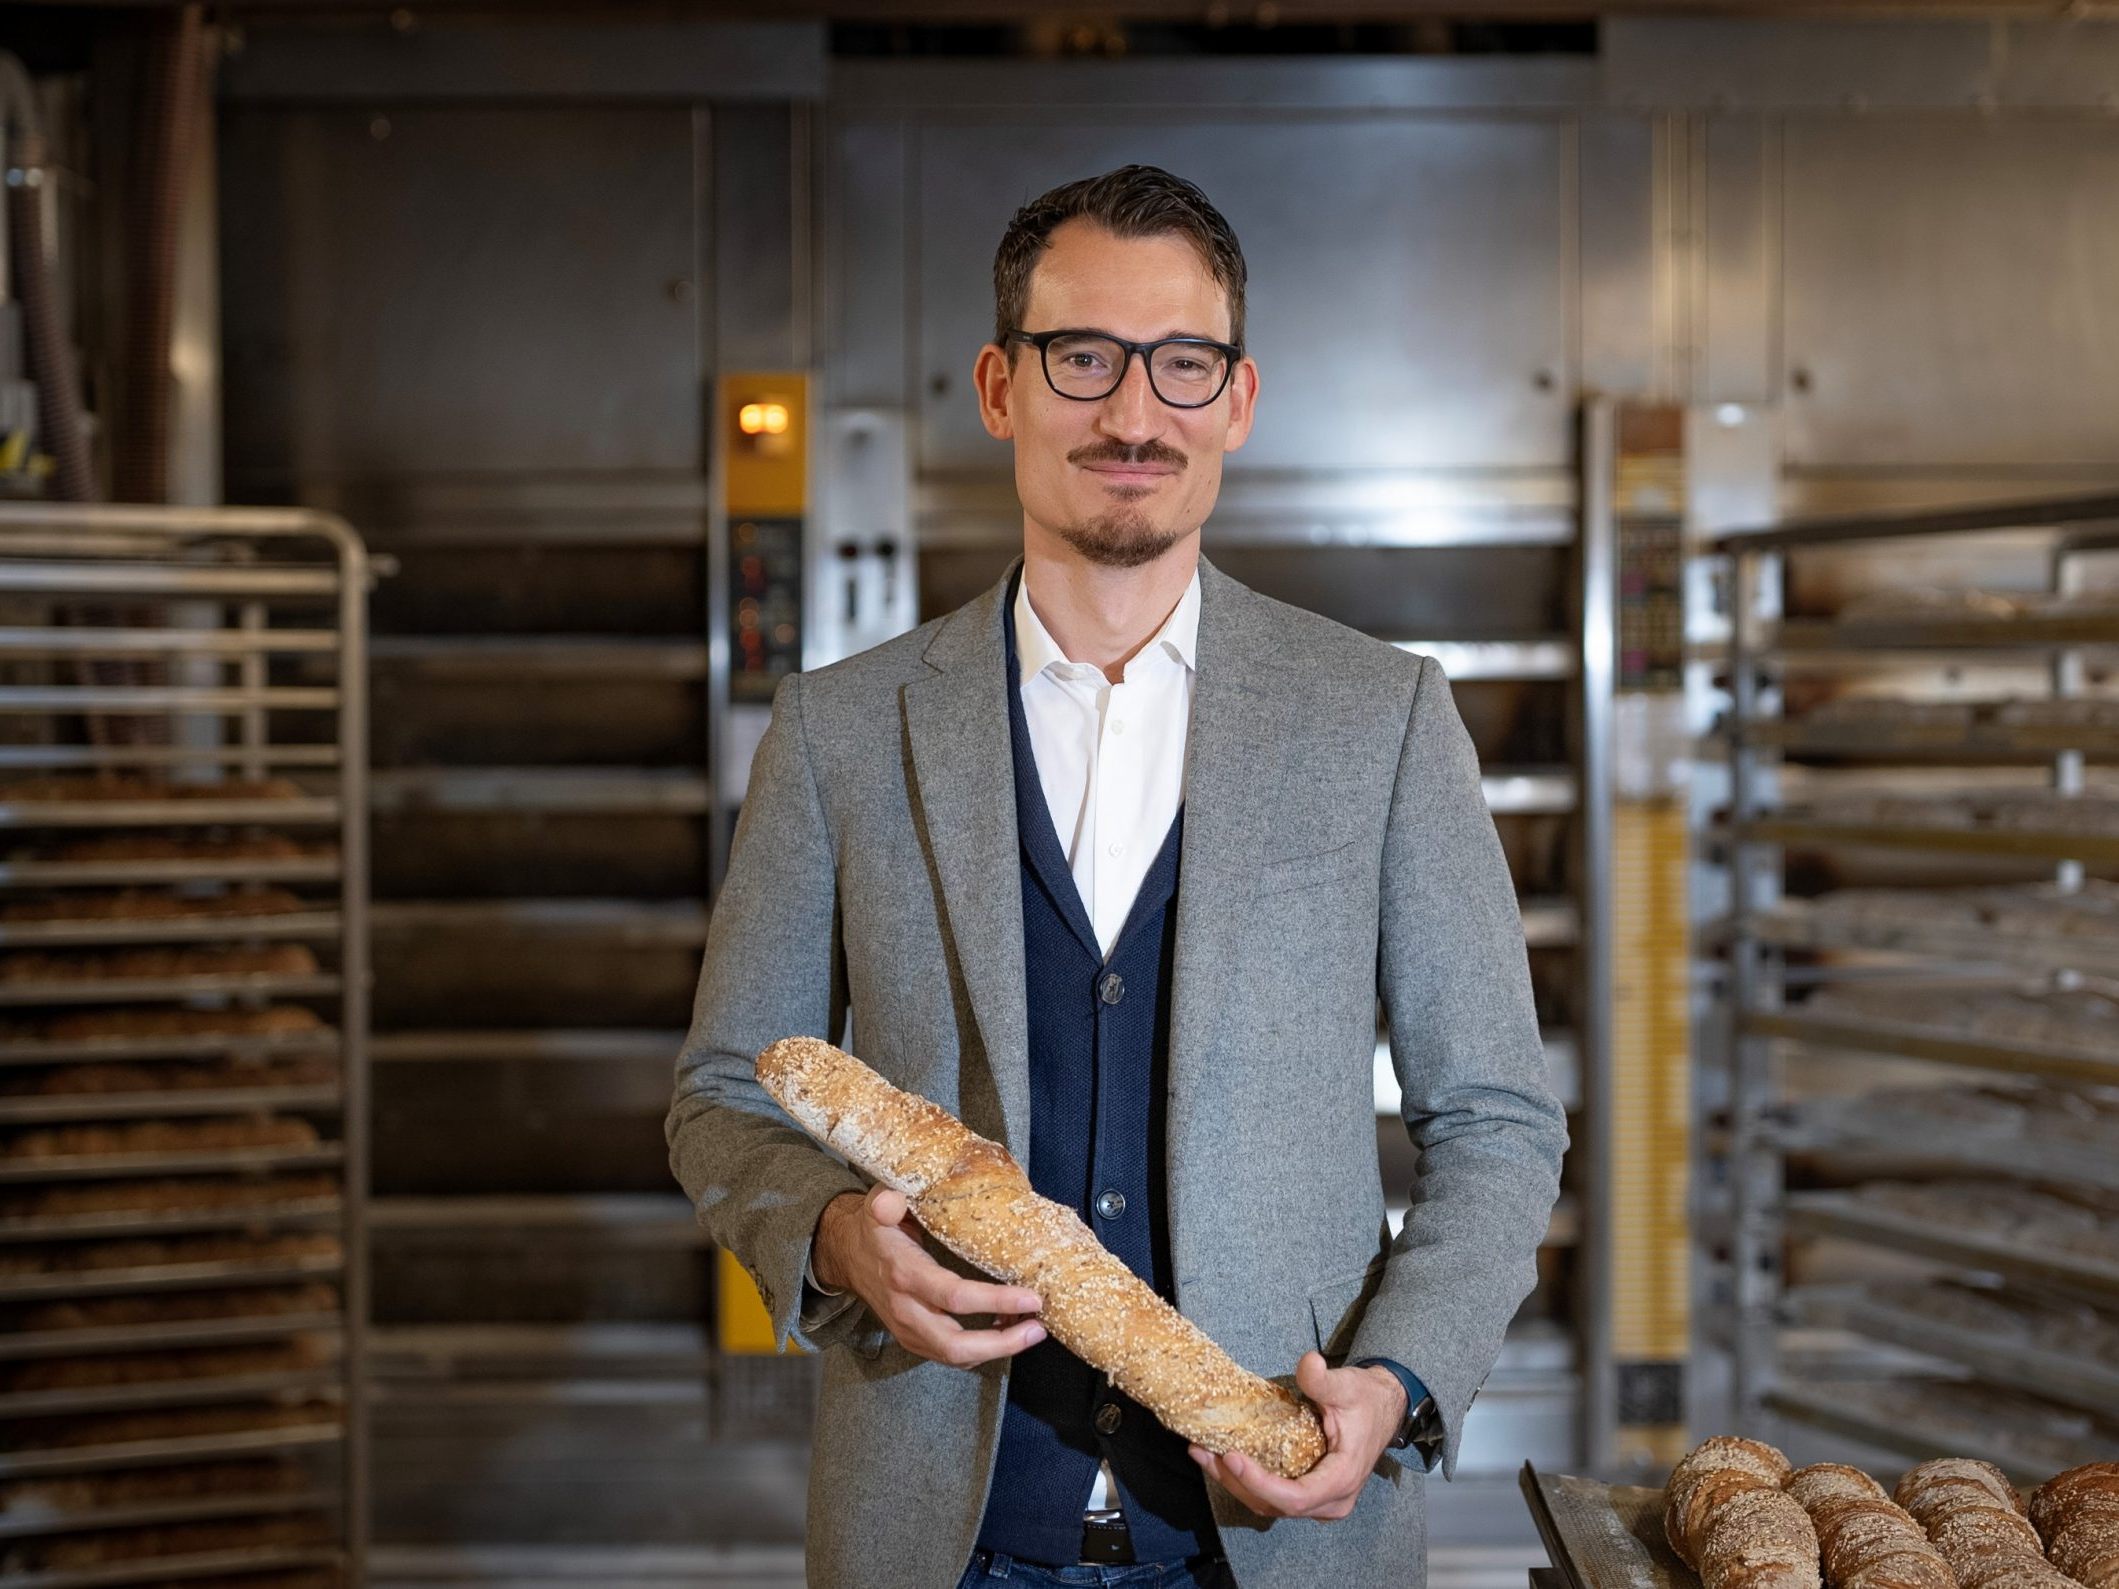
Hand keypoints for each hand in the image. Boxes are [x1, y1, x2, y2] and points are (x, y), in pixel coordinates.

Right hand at [811, 1186, 1045, 1367]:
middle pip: (956, 1345)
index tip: (1031, 1297)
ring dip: (998, 1348)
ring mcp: (909, 1330)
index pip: (954, 1297)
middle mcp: (906, 1309)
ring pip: (955, 1357)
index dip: (995, 1301)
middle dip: (1002, 1343)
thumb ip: (886, 1201)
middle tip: (1038, 1328)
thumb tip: (893, 1201)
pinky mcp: (914, 1339)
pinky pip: (951, 1355)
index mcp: (904, 1274)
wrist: (848, 1254)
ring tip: (1031, 1329)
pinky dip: (983, 1350)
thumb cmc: (875, 1227)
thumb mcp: (876, 1205)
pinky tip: (1006, 1329)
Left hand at [1187, 1351, 1406, 1521]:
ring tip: (1203, 1455)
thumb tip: (1308, 1363)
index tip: (1232, 1457)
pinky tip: (1221, 1459)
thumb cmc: (1366, 1400)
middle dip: (1235, 1482)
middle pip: (1275, 1505)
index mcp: (1341, 1479)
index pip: (1295, 1497)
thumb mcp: (1347, 1385)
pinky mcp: (1310, 1495)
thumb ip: (1324, 1380)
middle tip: (1203, 1453)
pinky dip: (1246, 1481)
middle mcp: (1331, 1501)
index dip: (1260, 1483)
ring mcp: (1320, 1502)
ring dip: (1234, 1484)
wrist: (1384, 1409)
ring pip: (1270, 1506)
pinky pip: (1274, 1497)